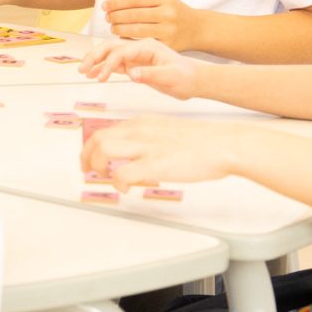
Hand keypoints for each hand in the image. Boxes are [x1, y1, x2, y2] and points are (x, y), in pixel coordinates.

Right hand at [78, 37, 204, 99]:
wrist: (195, 79)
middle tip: (82, 69)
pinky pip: (115, 63)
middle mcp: (140, 47)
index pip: (121, 51)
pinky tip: (94, 74)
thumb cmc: (186, 77)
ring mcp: (136, 55)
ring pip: (110, 54)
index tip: (101, 77)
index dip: (109, 64)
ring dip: (96, 61)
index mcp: (148, 45)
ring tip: (83, 71)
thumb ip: (151, 75)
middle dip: (95, 56)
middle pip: (111, 47)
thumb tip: (132, 74)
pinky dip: (103, 68)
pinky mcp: (135, 64)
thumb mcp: (171, 77)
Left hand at [80, 114, 233, 189]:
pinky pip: (122, 173)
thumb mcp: (168, 131)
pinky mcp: (155, 164)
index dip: (93, 147)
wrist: (224, 143)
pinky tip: (126, 189)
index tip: (91, 158)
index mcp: (143, 123)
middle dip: (86, 156)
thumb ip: (149, 140)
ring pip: (103, 150)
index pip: (106, 131)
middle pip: (97, 139)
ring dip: (97, 166)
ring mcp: (146, 146)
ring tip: (105, 178)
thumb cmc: (203, 141)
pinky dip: (118, 183)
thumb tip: (138, 160)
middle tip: (88, 171)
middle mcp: (140, 131)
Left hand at [102, 0, 201, 49]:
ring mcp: (167, 30)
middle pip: (133, 15)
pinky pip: (142, 43)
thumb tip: (113, 2)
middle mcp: (166, 13)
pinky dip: (129, 40)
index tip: (104, 5)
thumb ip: (141, 0)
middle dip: (115, 16)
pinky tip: (123, 37)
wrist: (198, 28)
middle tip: (107, 17)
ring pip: (136, 30)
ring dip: (119, 29)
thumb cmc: (175, 11)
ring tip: (113, 27)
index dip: (115, 3)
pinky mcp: (167, 45)